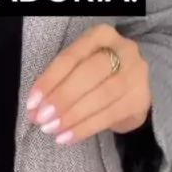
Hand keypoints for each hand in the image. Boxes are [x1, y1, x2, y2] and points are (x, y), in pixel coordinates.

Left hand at [26, 23, 150, 144]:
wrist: (131, 84)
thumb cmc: (97, 72)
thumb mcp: (80, 64)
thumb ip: (59, 80)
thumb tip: (34, 107)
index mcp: (102, 35)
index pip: (71, 57)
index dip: (50, 80)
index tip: (32, 102)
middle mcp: (123, 50)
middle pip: (89, 74)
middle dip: (62, 98)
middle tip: (42, 118)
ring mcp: (135, 75)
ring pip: (100, 97)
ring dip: (72, 116)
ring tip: (52, 129)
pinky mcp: (140, 100)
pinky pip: (109, 116)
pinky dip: (85, 128)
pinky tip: (68, 137)